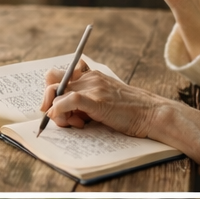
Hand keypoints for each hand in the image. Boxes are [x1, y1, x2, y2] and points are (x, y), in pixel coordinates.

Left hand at [39, 58, 173, 138]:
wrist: (151, 113)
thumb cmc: (128, 111)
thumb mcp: (103, 101)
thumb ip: (83, 102)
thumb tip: (58, 111)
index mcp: (91, 75)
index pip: (57, 74)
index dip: (51, 91)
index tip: (53, 107)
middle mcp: (90, 78)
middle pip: (52, 82)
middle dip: (48, 102)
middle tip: (60, 118)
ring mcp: (93, 88)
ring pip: (57, 93)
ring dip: (56, 112)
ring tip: (73, 124)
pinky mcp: (97, 101)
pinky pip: (69, 100)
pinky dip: (59, 110)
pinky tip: (65, 119)